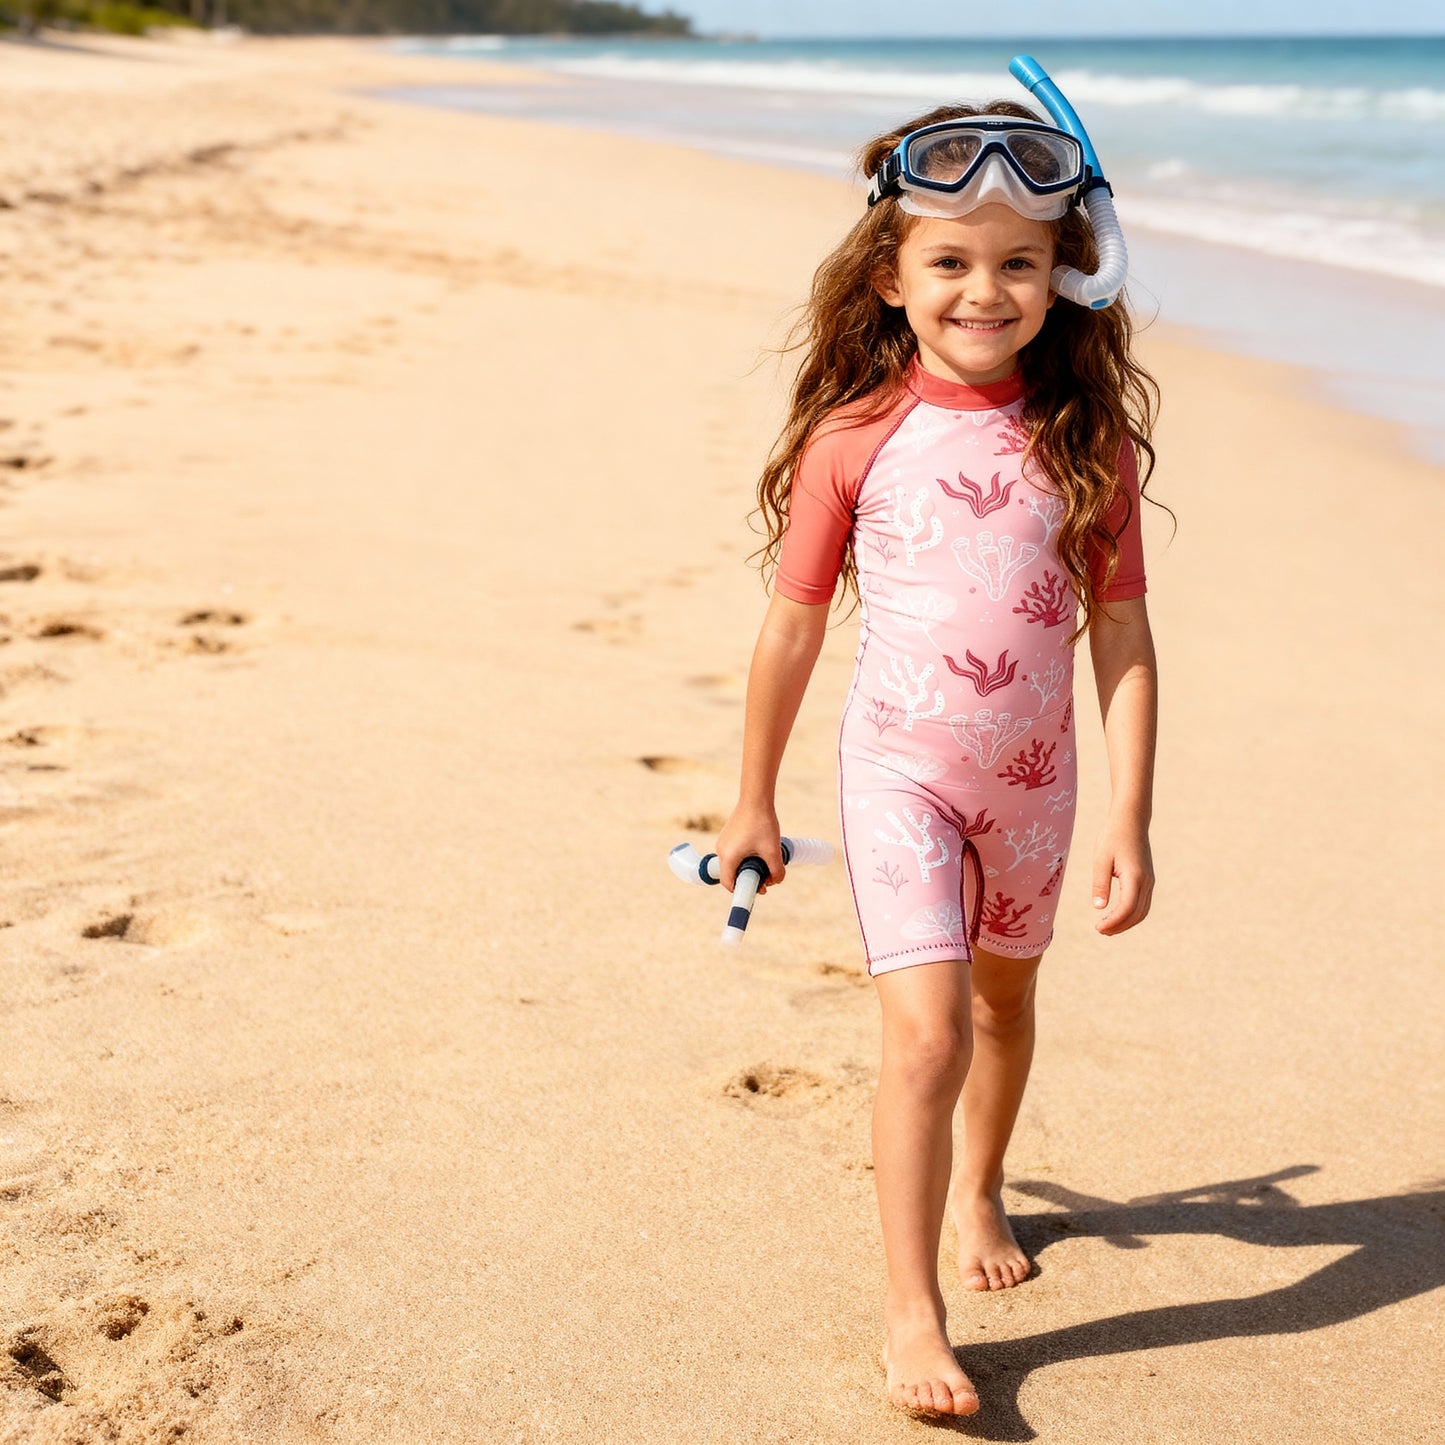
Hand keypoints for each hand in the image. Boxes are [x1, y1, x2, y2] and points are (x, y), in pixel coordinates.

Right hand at [715, 801, 783, 893]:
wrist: (756, 799)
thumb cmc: (762, 824)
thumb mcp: (772, 851)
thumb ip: (776, 871)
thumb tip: (776, 881)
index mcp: (728, 857)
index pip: (729, 884)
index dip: (743, 890)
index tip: (759, 890)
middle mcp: (720, 850)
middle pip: (731, 874)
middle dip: (749, 879)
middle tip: (766, 877)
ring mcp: (722, 842)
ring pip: (733, 863)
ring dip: (748, 867)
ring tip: (765, 861)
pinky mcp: (727, 835)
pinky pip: (733, 853)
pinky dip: (744, 857)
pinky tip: (759, 851)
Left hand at [1091, 816, 1153, 934]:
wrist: (1130, 821)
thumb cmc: (1112, 837)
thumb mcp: (1101, 860)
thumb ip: (1100, 884)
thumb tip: (1099, 908)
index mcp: (1135, 877)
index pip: (1127, 908)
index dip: (1114, 922)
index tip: (1098, 927)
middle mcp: (1146, 882)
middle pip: (1137, 914)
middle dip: (1119, 926)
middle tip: (1100, 930)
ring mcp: (1149, 881)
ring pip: (1142, 911)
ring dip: (1126, 923)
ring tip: (1107, 928)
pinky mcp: (1148, 880)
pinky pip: (1143, 904)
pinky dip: (1132, 915)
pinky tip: (1117, 915)